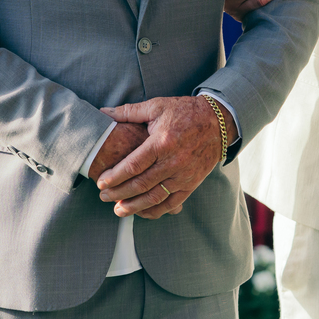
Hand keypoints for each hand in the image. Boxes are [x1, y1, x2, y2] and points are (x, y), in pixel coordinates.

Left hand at [97, 96, 238, 218]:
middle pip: (140, 184)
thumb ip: (129, 112)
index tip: (101, 183)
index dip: (114, 177)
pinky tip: (141, 212)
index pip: (133, 165)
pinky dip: (155, 211)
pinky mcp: (192, 183)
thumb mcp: (157, 106)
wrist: (218, 121)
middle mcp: (174, 161)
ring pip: (154, 198)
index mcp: (162, 142)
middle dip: (118, 193)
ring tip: (117, 210)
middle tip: (103, 197)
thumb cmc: (185, 111)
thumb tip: (103, 112)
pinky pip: (171, 203)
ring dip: (133, 207)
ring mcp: (184, 175)